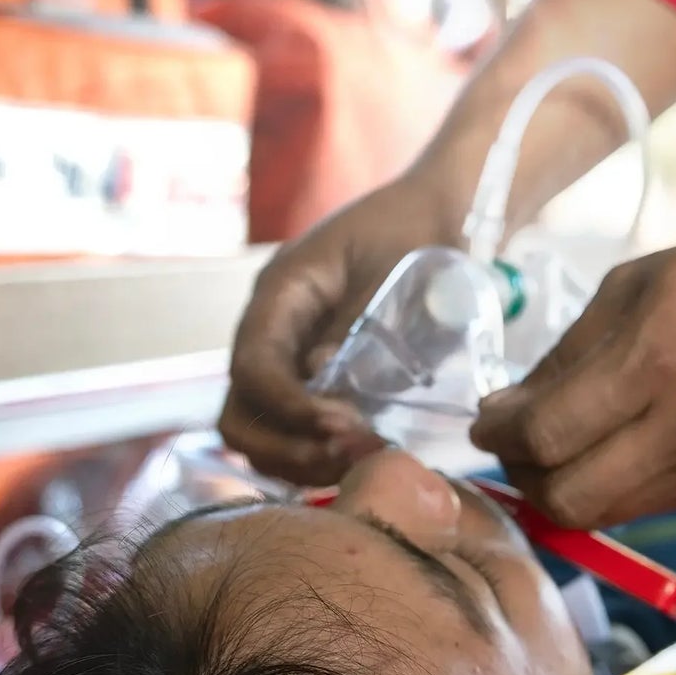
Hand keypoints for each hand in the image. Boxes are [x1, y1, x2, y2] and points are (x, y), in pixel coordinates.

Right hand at [221, 178, 455, 484]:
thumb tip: (321, 378)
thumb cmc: (415, 230)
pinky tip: (360, 456)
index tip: (341, 428)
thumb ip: (356, 321)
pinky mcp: (311, 375)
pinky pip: (290, 427)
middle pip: (241, 410)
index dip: (287, 408)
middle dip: (287, 447)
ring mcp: (287, 354)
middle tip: (352, 457)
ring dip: (300, 459)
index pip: (254, 366)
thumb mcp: (392, 268)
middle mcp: (270, 329)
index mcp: (280, 293)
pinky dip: (313, 452)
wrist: (434, 213)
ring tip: (360, 462)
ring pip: (259, 429)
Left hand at [469, 212, 675, 526]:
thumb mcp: (633, 285)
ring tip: (554, 449)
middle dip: (521, 477)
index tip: (485, 420)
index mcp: (656, 362)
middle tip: (512, 444)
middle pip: (567, 499)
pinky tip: (608, 449)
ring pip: (604, 514)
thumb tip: (507, 411)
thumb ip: (566, 355)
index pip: (546, 436)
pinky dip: (611, 487)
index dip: (497, 436)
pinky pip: (647, 505)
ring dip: (562, 490)